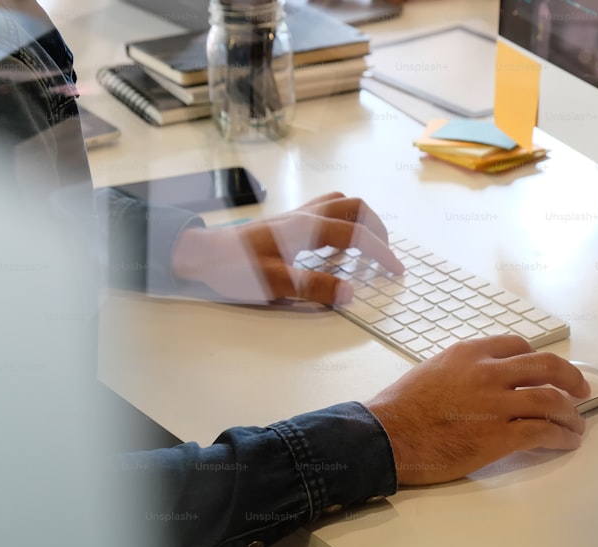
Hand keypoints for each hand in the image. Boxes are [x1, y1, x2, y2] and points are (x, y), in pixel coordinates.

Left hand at [171, 193, 404, 303]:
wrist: (201, 254)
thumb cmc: (234, 269)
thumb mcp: (275, 284)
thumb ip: (315, 287)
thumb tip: (351, 293)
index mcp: (306, 229)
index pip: (356, 235)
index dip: (381, 252)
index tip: (396, 270)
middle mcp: (304, 215)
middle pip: (354, 206)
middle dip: (376, 228)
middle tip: (385, 254)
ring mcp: (295, 215)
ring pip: (339, 202)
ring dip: (360, 220)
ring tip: (367, 245)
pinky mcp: (287, 221)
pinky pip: (324, 210)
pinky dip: (341, 222)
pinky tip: (335, 245)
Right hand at [364, 335, 590, 484]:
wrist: (386, 436)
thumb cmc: (400, 408)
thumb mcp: (432, 370)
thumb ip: (462, 370)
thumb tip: (480, 381)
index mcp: (470, 353)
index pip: (518, 345)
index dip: (538, 359)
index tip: (546, 371)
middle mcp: (488, 373)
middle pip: (547, 367)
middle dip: (570, 378)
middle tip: (581, 390)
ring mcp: (496, 404)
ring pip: (551, 401)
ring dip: (571, 414)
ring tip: (577, 425)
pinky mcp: (499, 437)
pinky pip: (543, 432)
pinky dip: (561, 437)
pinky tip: (566, 442)